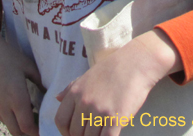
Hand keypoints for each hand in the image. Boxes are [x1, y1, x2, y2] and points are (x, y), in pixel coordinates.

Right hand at [0, 13, 42, 135]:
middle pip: (16, 132)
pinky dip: (6, 114)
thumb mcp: (27, 66)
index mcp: (17, 98)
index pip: (27, 127)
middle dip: (27, 133)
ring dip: (16, 123)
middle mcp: (3, 106)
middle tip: (36, 127)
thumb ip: (39, 81)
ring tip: (26, 114)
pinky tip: (12, 103)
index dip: (36, 132)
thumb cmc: (6, 55)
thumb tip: (49, 91)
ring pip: (6, 123)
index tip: (43, 129)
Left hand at [54, 30, 179, 135]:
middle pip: (75, 132)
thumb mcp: (86, 76)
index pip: (61, 120)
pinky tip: (110, 134)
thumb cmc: (112, 69)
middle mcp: (84, 102)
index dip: (65, 132)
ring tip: (101, 132)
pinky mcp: (115, 119)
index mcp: (75, 92)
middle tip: (91, 134)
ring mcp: (99, 111)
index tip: (72, 135)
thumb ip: (70, 88)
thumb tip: (57, 98)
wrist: (135, 63)